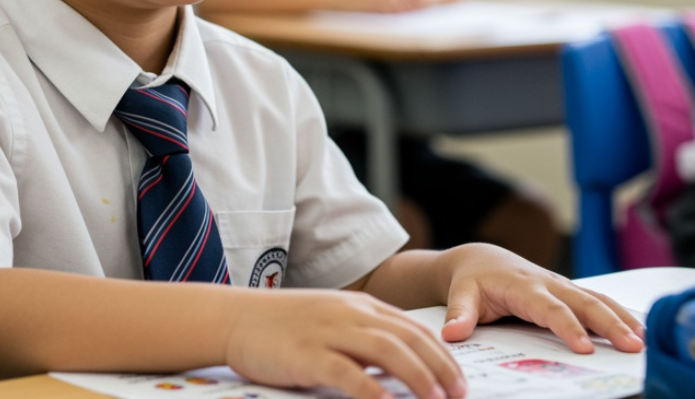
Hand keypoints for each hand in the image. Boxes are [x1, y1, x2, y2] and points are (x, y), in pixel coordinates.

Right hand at [226, 289, 466, 398]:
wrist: (234, 317)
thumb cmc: (281, 325)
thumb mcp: (328, 321)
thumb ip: (361, 337)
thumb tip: (398, 368)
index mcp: (357, 305)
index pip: (412, 327)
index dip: (441, 353)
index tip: (460, 379)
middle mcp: (348, 313)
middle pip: (407, 337)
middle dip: (440, 367)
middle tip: (460, 394)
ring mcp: (327, 331)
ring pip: (386, 350)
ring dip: (418, 376)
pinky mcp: (306, 354)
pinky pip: (346, 372)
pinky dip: (371, 389)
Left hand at [437, 244, 643, 352]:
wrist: (481, 259)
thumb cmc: (473, 279)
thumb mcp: (461, 294)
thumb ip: (459, 314)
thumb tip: (452, 334)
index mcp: (523, 286)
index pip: (550, 308)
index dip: (568, 327)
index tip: (585, 348)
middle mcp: (548, 283)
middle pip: (585, 303)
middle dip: (610, 324)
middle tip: (633, 347)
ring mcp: (562, 286)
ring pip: (598, 300)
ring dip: (622, 319)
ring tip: (644, 342)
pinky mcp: (570, 291)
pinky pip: (599, 301)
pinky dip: (620, 314)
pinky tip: (639, 331)